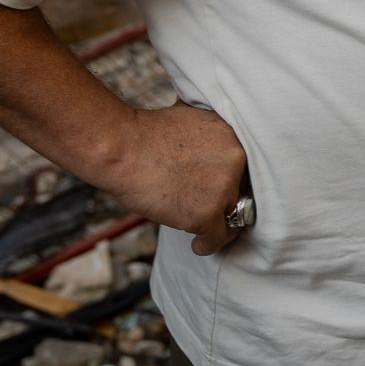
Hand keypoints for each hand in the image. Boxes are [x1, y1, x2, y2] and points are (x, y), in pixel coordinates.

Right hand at [104, 102, 250, 255]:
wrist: (122, 149)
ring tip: (204, 228)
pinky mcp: (207, 213)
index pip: (242, 167)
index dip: (230, 180)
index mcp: (232, 136)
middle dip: (223, 200)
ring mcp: (223, 188)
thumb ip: (210, 139)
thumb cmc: (144, 136)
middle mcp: (235, 160)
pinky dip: (207, 244)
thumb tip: (209, 156)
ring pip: (233, 215)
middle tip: (206, 207)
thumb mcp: (191, 122)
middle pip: (241, 190)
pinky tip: (197, 243)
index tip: (219, 190)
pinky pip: (217, 237)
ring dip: (218, 223)